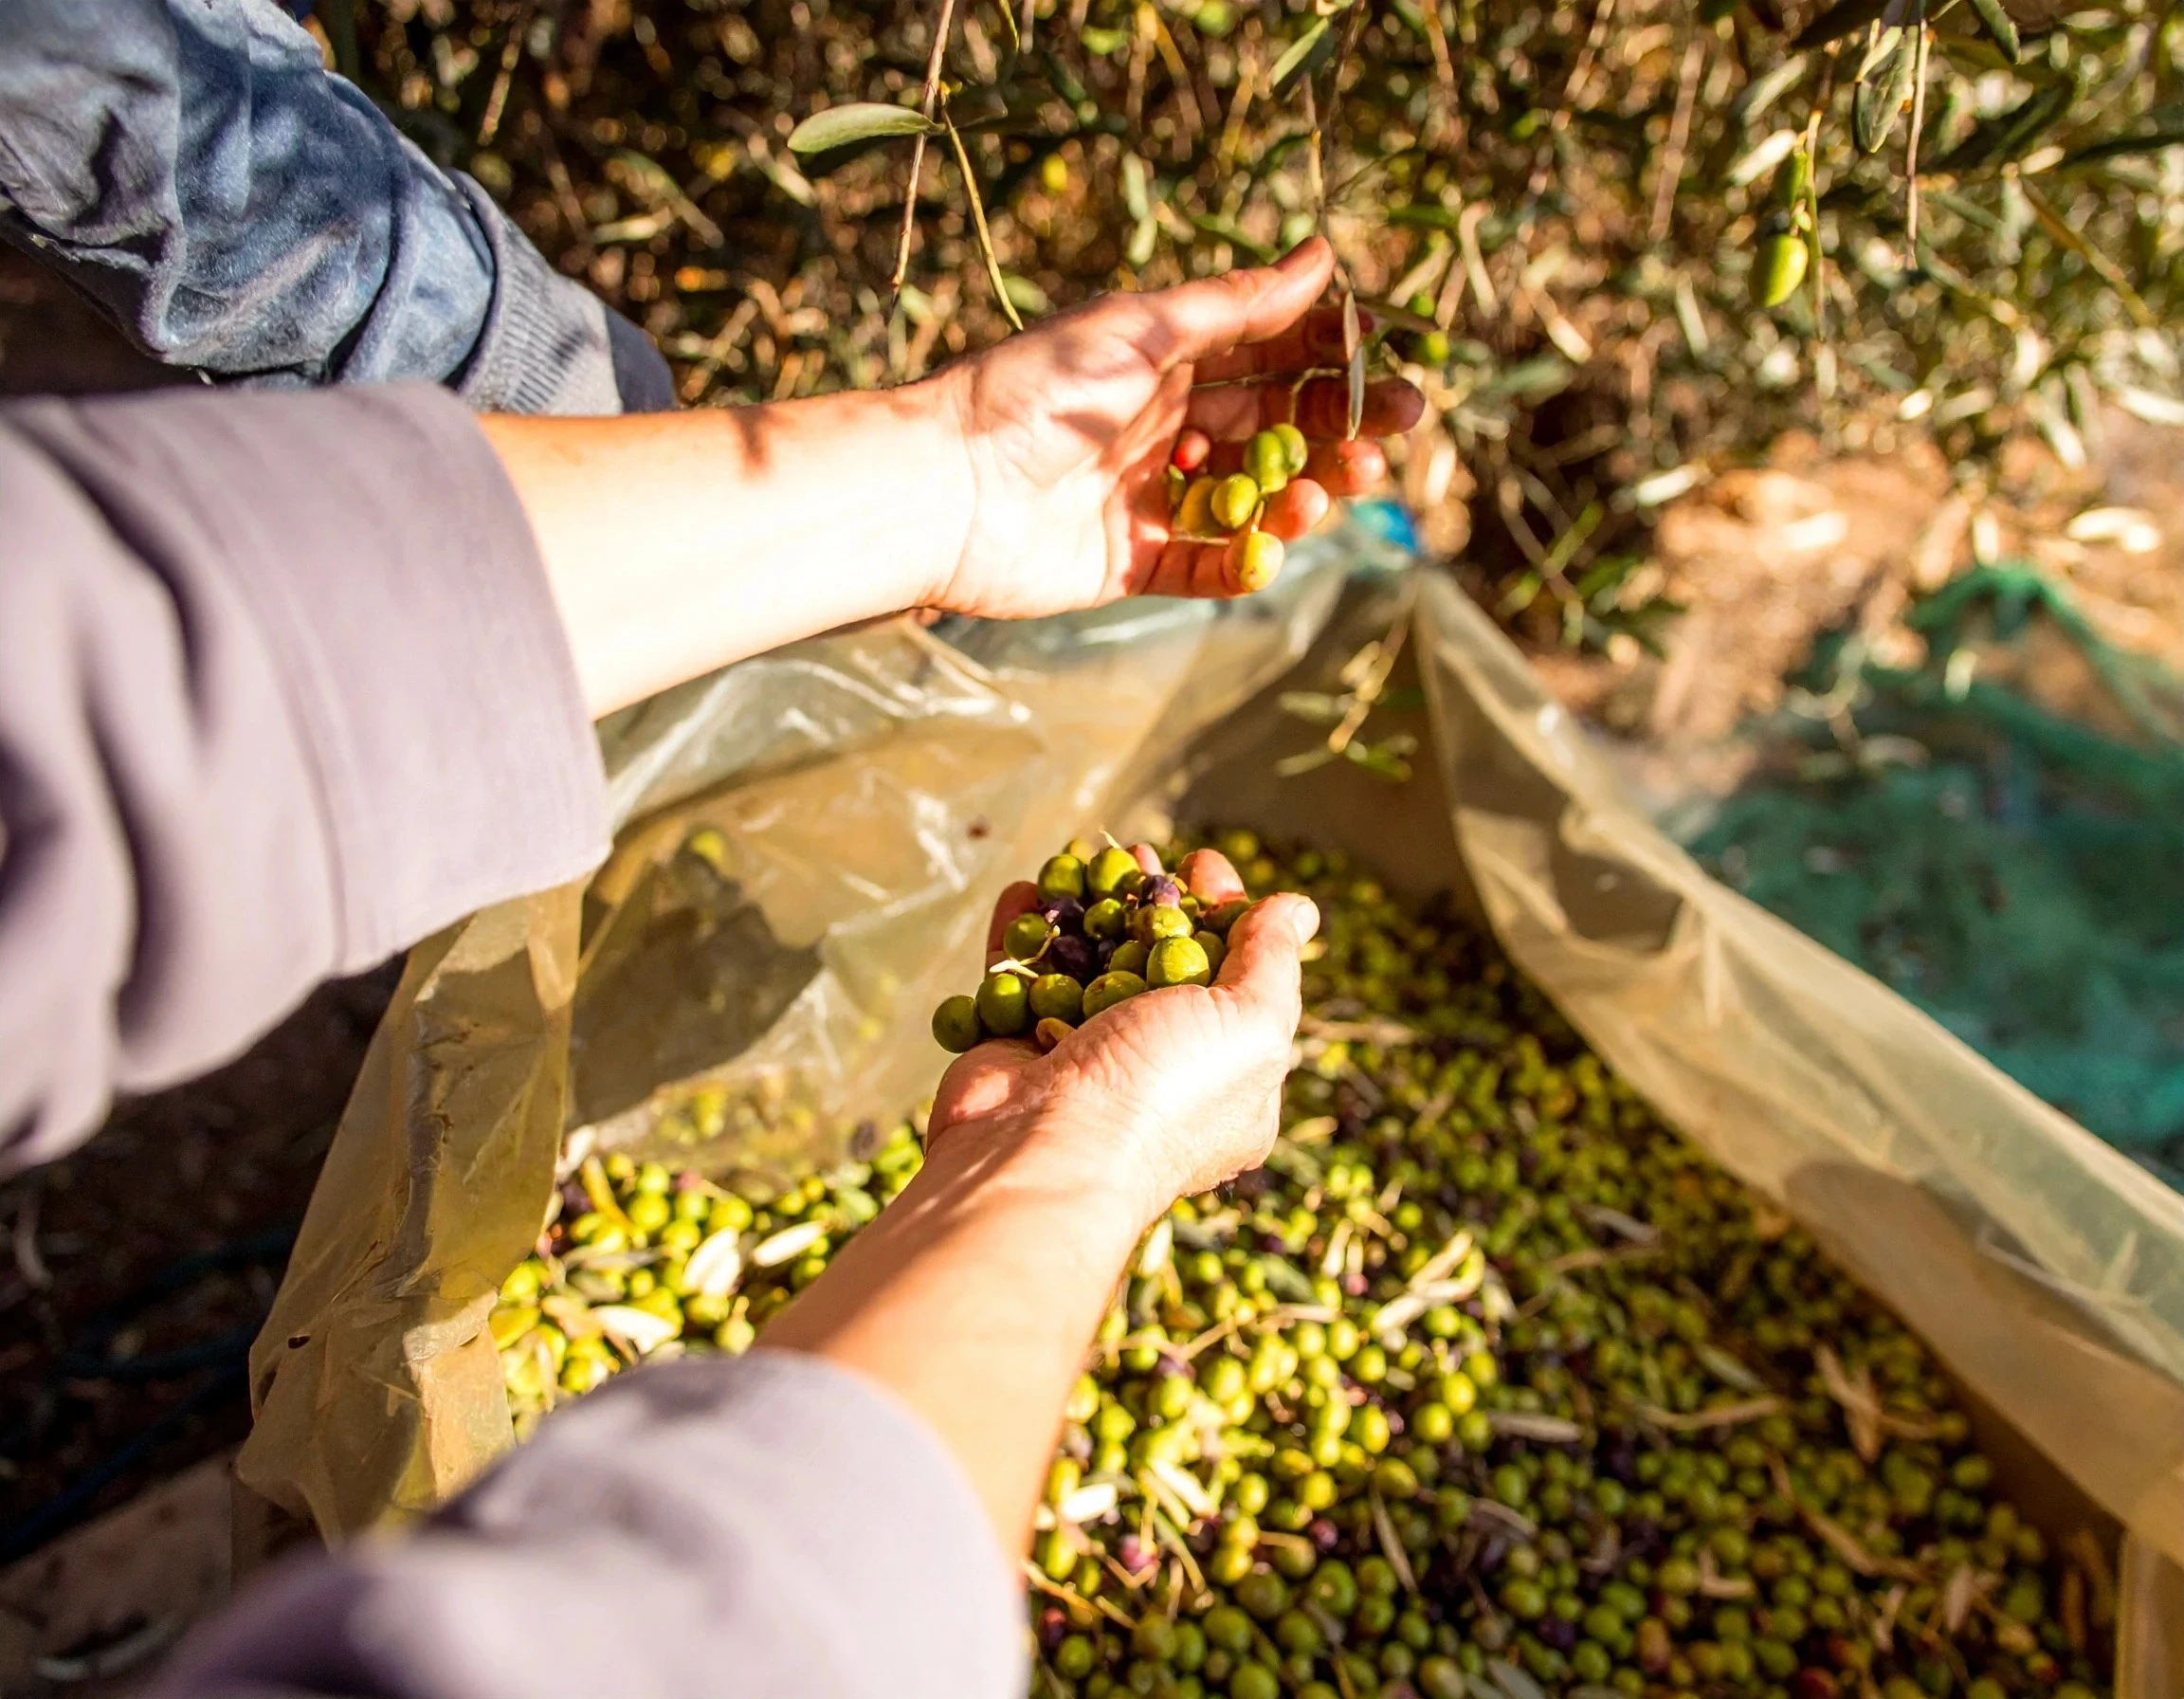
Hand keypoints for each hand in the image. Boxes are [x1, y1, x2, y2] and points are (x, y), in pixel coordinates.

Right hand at [927, 847, 1320, 1233]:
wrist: (1040, 1155)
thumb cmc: (1162, 1095)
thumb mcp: (1251, 1027)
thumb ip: (1273, 963)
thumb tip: (1299, 909)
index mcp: (1230, 1083)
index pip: (1238, 982)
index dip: (1225, 915)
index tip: (1202, 864)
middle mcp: (1158, 1075)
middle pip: (1161, 966)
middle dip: (1152, 900)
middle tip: (1140, 851)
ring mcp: (1084, 1064)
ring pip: (1088, 966)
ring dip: (1088, 907)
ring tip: (1084, 856)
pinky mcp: (1018, 1051)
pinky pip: (1021, 979)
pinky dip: (1024, 932)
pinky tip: (1028, 890)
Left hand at [928, 239, 1423, 619]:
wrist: (948, 486)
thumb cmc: (1036, 390)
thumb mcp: (1141, 330)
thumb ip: (1235, 305)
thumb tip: (1324, 258)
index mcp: (1163, 361)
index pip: (1268, 356)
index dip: (1329, 362)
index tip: (1388, 366)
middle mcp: (1161, 427)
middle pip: (1272, 429)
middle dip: (1336, 431)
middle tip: (1394, 435)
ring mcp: (1147, 498)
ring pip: (1249, 499)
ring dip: (1302, 493)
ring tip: (1332, 488)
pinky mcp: (1128, 564)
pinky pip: (1203, 568)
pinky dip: (1244, 561)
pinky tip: (1276, 544)